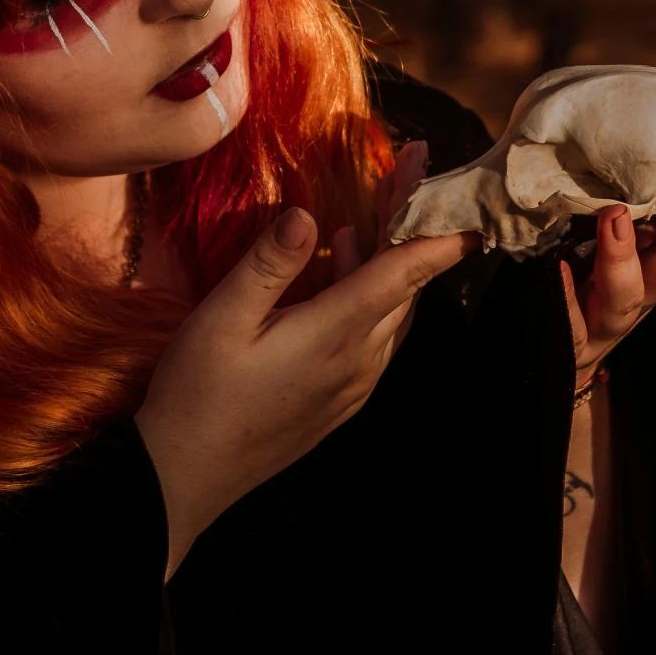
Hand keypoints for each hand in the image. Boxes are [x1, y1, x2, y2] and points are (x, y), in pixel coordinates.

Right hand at [136, 160, 470, 574]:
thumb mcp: (221, 320)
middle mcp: (359, 361)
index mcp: (336, 334)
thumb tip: (306, 214)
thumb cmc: (198, 394)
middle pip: (404, 286)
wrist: (187, 477)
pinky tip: (341, 273)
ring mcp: (354, 385)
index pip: (405, 274)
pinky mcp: (340, 400)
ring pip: (392, 314)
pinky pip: (375, 339)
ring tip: (372, 216)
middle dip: (410, 229)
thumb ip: (268, 265)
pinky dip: (371, 297)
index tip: (468, 205)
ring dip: (389, 264)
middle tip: (404, 177)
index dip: (438, 234)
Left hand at [561, 154, 655, 380]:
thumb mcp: (607, 227)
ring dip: (623, 256)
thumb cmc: (582, 272)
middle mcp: (644, 288)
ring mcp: (608, 317)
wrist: (547, 349)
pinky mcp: (570, 341)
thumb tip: (623, 123)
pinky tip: (558, 270)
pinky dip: (565, 297)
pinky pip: (568, 323)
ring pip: (627, 294)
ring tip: (614, 215)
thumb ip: (622, 190)